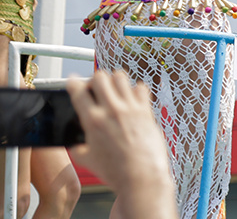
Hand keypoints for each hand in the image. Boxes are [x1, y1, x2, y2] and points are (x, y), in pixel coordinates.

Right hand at [67, 72, 177, 217]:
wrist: (141, 176)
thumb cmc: (115, 171)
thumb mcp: (87, 160)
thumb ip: (78, 146)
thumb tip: (76, 140)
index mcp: (93, 121)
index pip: (79, 91)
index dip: (73, 83)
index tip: (73, 81)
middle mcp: (112, 110)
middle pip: (100, 77)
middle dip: (95, 80)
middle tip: (96, 88)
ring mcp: (131, 108)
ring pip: (121, 77)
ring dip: (114, 81)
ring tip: (114, 91)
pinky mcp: (146, 110)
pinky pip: (141, 87)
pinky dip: (135, 90)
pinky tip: (132, 99)